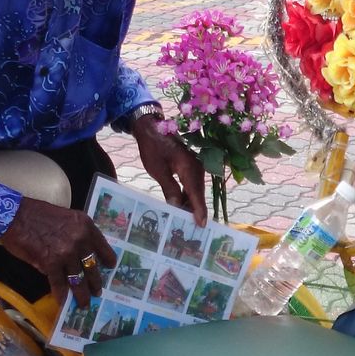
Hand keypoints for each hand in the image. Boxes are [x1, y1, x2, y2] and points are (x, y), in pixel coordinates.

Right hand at [1, 197, 115, 306]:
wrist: (12, 214)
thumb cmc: (36, 214)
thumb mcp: (66, 218)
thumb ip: (77, 234)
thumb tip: (81, 255)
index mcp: (86, 226)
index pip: (103, 246)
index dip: (107, 259)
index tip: (110, 267)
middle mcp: (80, 240)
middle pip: (92, 266)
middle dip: (95, 282)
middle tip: (98, 292)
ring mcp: (66, 252)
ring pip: (78, 278)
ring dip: (81, 293)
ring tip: (84, 303)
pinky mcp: (50, 262)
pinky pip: (59, 282)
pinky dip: (61, 294)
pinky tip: (63, 302)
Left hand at [132, 110, 207, 226]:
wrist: (152, 127)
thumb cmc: (153, 147)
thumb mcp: (158, 170)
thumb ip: (169, 189)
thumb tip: (177, 207)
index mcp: (189, 168)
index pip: (196, 194)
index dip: (199, 210)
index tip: (201, 225)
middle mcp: (197, 168)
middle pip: (199, 193)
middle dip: (197, 210)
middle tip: (195, 228)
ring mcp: (195, 166)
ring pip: (196, 189)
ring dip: (193, 203)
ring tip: (189, 220)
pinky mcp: (191, 166)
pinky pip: (193, 184)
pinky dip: (189, 194)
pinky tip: (183, 204)